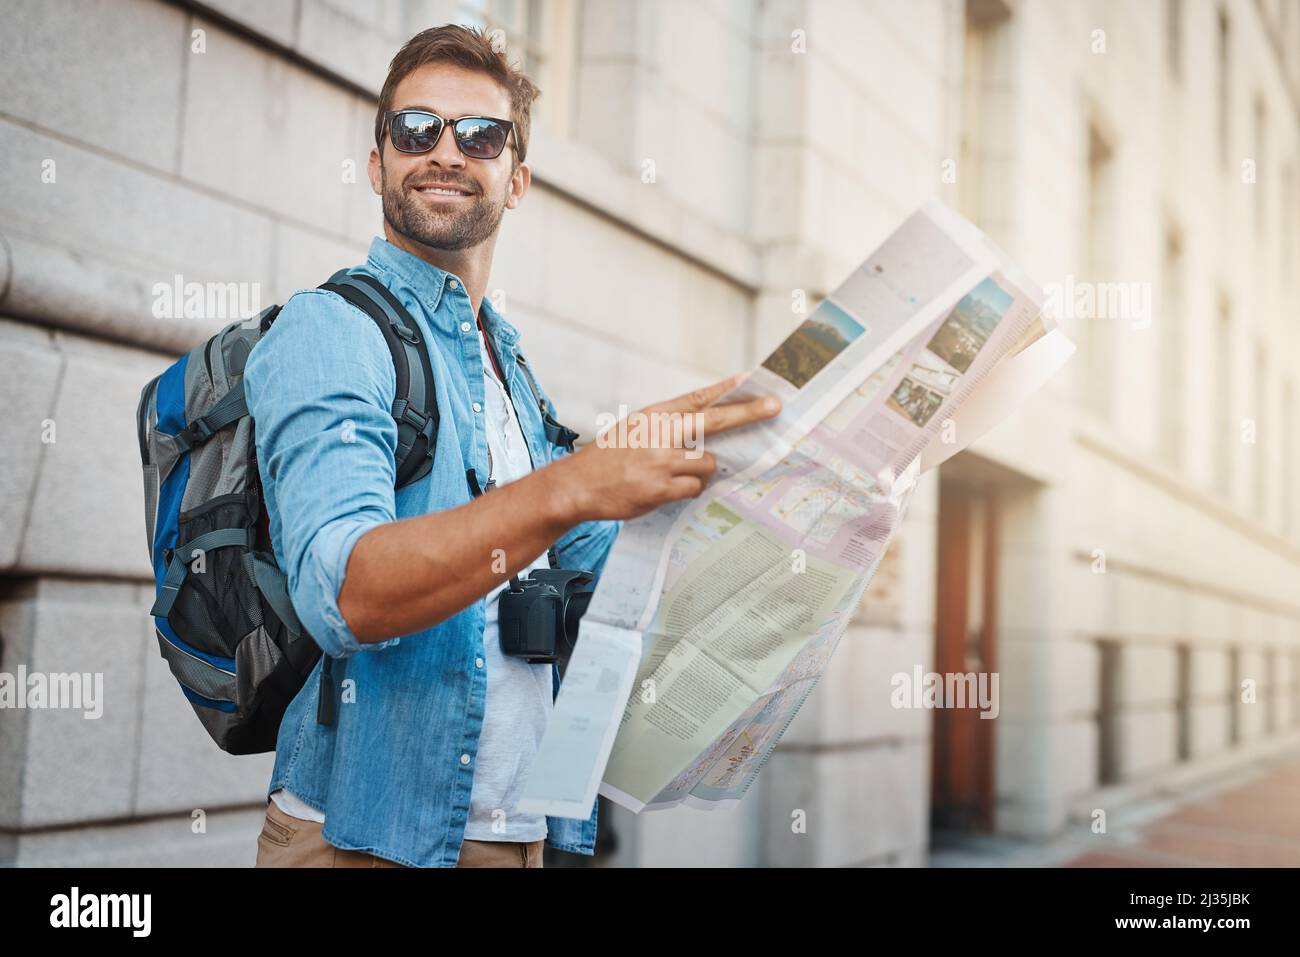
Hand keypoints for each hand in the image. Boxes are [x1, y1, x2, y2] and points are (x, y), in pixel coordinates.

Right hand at [552, 374, 781, 522]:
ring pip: (709, 463)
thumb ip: (666, 426)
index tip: (750, 378)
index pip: (697, 397)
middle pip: (716, 420)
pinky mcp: (660, 488)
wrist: (577, 484)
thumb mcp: (633, 428)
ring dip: (703, 472)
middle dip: (749, 413)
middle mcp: (660, 433)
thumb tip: (705, 433)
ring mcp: (661, 461)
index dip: (726, 388)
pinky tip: (668, 489)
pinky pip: (694, 488)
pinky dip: (689, 490)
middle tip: (776, 407)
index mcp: (654, 415)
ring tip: (678, 475)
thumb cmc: (608, 457)